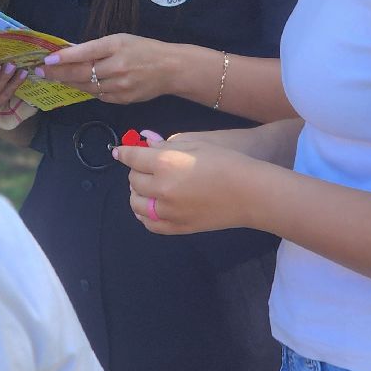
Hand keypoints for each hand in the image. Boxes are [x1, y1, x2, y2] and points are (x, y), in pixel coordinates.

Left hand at [38, 34, 185, 103]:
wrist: (170, 69)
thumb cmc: (143, 49)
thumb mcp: (120, 40)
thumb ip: (97, 47)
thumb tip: (70, 53)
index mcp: (116, 46)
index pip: (85, 53)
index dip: (64, 57)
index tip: (47, 60)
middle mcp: (117, 67)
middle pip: (81, 73)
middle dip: (58, 73)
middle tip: (40, 72)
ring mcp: (120, 86)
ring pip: (87, 87)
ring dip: (69, 83)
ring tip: (54, 78)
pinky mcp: (123, 99)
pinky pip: (98, 95)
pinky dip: (87, 90)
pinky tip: (79, 85)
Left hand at [113, 131, 260, 234]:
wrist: (250, 193)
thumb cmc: (227, 161)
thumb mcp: (196, 143)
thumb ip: (166, 144)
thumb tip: (146, 143)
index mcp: (165, 163)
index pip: (132, 157)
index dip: (124, 152)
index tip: (120, 151)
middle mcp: (162, 188)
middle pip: (133, 180)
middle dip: (136, 171)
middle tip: (144, 166)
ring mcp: (168, 211)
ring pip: (136, 203)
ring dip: (137, 192)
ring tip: (147, 186)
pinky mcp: (177, 227)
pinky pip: (149, 223)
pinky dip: (144, 214)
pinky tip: (150, 206)